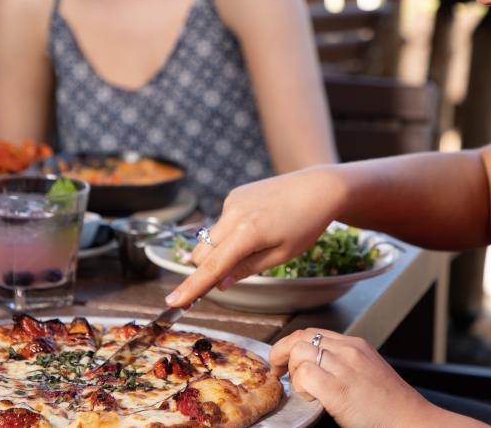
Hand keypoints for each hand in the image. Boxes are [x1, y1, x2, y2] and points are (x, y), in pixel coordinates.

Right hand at [165, 165, 347, 306]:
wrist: (318, 188)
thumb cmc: (305, 225)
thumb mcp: (280, 255)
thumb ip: (246, 269)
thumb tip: (219, 284)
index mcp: (247, 233)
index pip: (211, 266)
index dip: (191, 287)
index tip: (172, 302)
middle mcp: (233, 214)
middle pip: (202, 252)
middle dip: (207, 268)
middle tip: (228, 277)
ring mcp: (232, 201)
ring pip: (211, 237)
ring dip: (222, 249)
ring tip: (257, 243)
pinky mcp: (234, 194)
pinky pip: (223, 222)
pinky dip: (231, 232)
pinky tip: (258, 226)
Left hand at [271, 329, 439, 427]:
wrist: (410, 420)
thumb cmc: (390, 404)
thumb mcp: (368, 370)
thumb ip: (345, 362)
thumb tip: (316, 366)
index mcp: (355, 344)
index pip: (312, 332)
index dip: (292, 344)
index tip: (284, 358)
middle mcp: (348, 350)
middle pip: (300, 337)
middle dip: (281, 353)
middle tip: (278, 370)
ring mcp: (343, 368)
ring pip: (298, 353)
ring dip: (292, 372)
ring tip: (301, 388)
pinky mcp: (338, 390)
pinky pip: (304, 376)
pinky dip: (300, 386)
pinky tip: (310, 397)